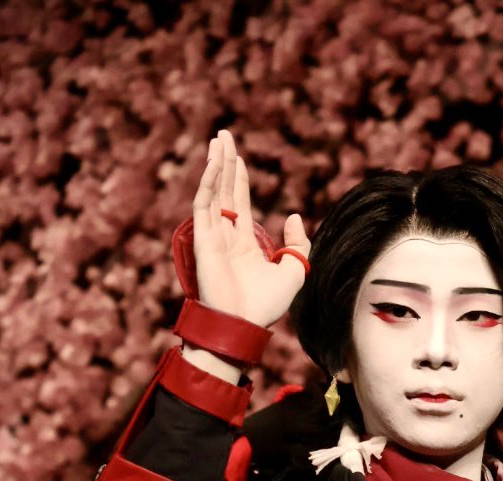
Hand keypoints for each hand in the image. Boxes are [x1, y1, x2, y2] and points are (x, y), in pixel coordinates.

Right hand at [192, 129, 309, 327]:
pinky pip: (203, 204)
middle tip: (223, 134)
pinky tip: (214, 162)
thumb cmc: (266, 305)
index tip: (237, 156)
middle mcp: (225, 236)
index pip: (238, 201)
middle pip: (223, 190)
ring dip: (214, 164)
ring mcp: (213, 237)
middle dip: (223, 162)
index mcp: (243, 243)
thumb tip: (294, 215)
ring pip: (212, 191)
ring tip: (218, 139)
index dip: (238, 177)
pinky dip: (208, 182)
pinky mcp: (204, 239)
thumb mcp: (295, 271)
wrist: (245, 324)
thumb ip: (298, 243)